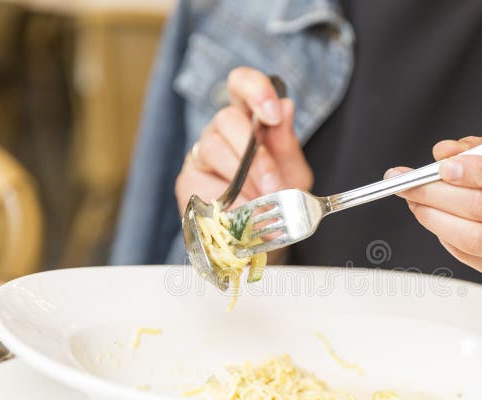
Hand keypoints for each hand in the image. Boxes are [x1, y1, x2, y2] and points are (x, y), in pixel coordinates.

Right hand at [175, 67, 312, 210]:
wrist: (264, 233)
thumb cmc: (279, 195)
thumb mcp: (293, 170)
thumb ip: (287, 143)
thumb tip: (286, 106)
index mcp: (250, 116)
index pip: (242, 83)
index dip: (255, 89)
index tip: (273, 114)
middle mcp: (222, 129)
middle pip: (227, 118)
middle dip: (255, 155)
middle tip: (273, 185)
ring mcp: (201, 153)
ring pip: (213, 147)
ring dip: (243, 179)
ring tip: (262, 203)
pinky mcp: (188, 180)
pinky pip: (203, 181)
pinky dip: (228, 200)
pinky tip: (242, 212)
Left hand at [390, 136, 481, 291]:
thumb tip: (444, 151)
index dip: (480, 171)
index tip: (443, 166)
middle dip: (439, 193)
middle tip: (408, 183)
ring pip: (476, 238)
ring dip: (435, 218)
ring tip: (415, 202)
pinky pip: (474, 257)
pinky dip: (447, 237)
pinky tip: (436, 221)